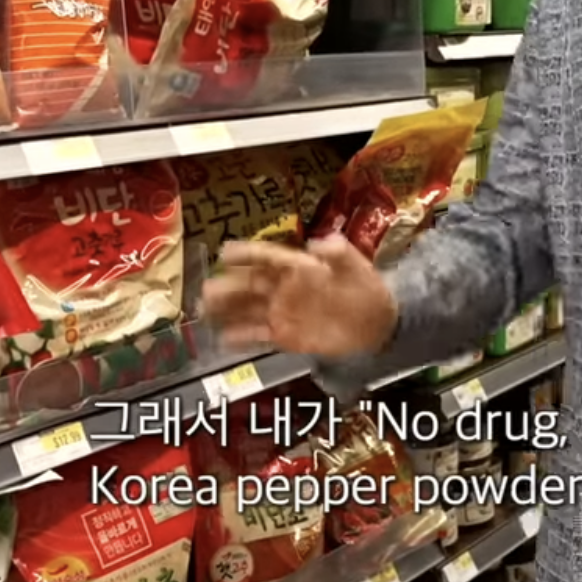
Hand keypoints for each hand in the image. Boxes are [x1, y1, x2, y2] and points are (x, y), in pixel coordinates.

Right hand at [203, 236, 396, 357]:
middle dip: (227, 285)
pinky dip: (240, 337)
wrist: (378, 323)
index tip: (223, 252)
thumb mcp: (356, 266)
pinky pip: (258, 335)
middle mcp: (285, 288)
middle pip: (250, 284)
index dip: (246, 254)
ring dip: (226, 310)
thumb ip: (338, 253)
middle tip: (205, 288)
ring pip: (248, 309)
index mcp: (299, 267)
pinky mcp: (286, 336)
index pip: (267, 257)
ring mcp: (283, 312)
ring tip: (203, 312)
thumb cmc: (366, 288)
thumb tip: (318, 243)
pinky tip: (222, 339)